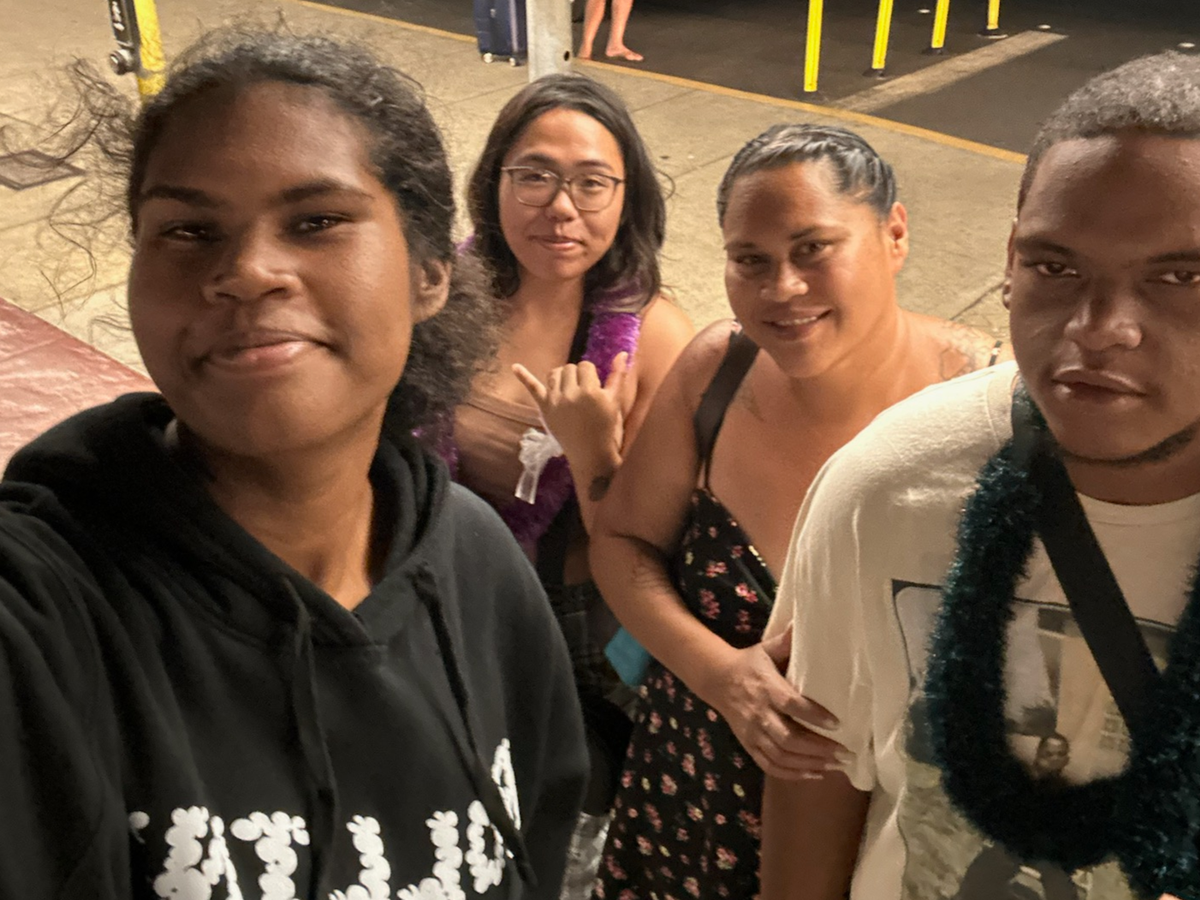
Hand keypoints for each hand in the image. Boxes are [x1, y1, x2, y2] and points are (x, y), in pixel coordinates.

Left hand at [513, 353, 632, 465]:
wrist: (591, 454)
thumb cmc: (606, 428)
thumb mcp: (615, 402)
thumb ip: (618, 376)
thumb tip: (622, 353)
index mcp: (591, 392)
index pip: (585, 366)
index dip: (591, 375)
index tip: (595, 389)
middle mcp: (571, 395)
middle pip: (570, 368)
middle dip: (577, 376)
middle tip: (583, 393)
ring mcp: (555, 402)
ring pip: (555, 373)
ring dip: (561, 376)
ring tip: (569, 388)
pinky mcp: (545, 409)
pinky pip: (533, 388)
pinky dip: (523, 376)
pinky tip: (514, 367)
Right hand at [707, 627, 846, 779]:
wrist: (717, 680)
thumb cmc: (749, 664)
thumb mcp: (766, 648)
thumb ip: (787, 642)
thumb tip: (805, 623)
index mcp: (766, 688)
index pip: (791, 705)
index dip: (813, 715)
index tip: (837, 723)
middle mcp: (759, 713)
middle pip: (788, 738)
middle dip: (818, 748)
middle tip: (845, 753)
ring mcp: (753, 732)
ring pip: (781, 756)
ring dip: (810, 763)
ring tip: (836, 765)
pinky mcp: (749, 745)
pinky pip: (770, 765)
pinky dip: (792, 773)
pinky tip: (814, 773)